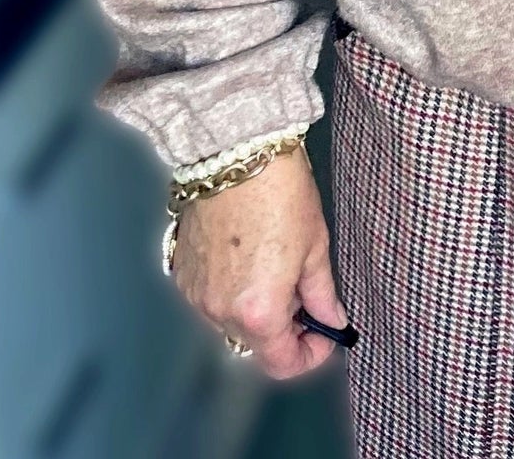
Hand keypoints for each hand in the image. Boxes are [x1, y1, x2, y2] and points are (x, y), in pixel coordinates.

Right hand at [170, 146, 349, 377]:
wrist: (237, 149)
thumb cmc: (280, 191)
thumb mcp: (314, 245)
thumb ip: (322, 295)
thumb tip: (332, 321)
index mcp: (258, 312)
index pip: (282, 364)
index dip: (308, 355)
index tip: (322, 335)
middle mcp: (220, 311)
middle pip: (255, 344)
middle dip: (283, 328)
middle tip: (303, 293)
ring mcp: (195, 293)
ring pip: (230, 323)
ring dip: (255, 310)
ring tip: (274, 266)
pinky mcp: (181, 272)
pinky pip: (210, 300)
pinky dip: (231, 292)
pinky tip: (248, 257)